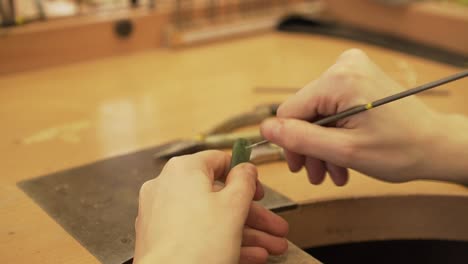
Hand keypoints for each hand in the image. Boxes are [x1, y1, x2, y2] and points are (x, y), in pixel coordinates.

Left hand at [134, 150, 288, 263]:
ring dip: (245, 232)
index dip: (244, 175)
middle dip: (253, 215)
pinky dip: (222, 241)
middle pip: (219, 196)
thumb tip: (246, 168)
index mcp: (184, 170)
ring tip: (271, 248)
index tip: (259, 191)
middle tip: (274, 227)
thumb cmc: (197, 245)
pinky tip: (251, 255)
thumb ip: (245, 181)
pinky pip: (197, 233)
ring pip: (211, 217)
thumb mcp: (234, 206)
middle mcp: (168, 187)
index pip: (219, 160)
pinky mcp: (161, 237)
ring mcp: (162, 214)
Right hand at [260, 49, 467, 184]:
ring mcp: (351, 70)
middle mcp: (343, 66)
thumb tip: (265, 128)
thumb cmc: (400, 150)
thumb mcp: (344, 151)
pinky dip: (334, 134)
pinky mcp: (357, 78)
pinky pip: (331, 108)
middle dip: (310, 148)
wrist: (435, 145)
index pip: (290, 111)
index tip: (299, 167)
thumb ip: (301, 139)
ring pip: (317, 114)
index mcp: (339, 79)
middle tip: (317, 175)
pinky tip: (341, 159)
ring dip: (322, 146)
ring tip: (333, 173)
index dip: (290, 142)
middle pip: (305, 112)